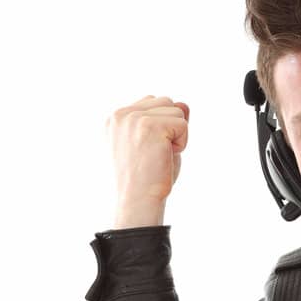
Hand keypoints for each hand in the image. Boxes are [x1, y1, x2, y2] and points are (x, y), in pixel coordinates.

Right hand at [106, 94, 189, 223]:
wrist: (140, 199)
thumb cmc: (148, 176)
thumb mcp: (155, 142)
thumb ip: (166, 119)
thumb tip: (184, 104)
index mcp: (116, 118)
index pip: (153, 102)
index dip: (163, 126)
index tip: (149, 148)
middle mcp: (121, 115)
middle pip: (166, 101)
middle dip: (171, 127)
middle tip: (156, 152)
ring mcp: (133, 119)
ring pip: (177, 110)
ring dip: (177, 135)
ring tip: (160, 154)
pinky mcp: (149, 126)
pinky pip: (184, 125)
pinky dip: (182, 144)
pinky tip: (165, 156)